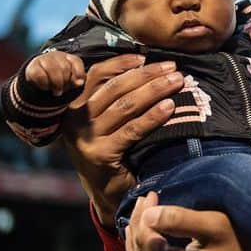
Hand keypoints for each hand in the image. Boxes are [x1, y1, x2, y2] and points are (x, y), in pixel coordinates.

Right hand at [25, 52, 85, 95]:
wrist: (38, 79)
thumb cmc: (60, 79)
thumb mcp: (71, 79)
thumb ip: (78, 79)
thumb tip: (79, 83)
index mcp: (68, 57)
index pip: (76, 61)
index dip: (78, 74)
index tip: (77, 84)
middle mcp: (55, 55)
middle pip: (65, 68)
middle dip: (66, 82)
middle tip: (64, 89)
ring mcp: (43, 59)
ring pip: (53, 70)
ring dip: (56, 85)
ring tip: (57, 92)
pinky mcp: (32, 67)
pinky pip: (40, 76)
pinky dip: (45, 85)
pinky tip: (46, 87)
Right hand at [60, 54, 183, 223]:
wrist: (108, 194)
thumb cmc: (114, 151)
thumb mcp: (105, 123)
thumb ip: (114, 98)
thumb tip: (144, 64)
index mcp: (73, 107)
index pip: (95, 76)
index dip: (120, 64)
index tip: (145, 57)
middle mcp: (74, 121)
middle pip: (114, 88)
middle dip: (146, 75)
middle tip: (173, 67)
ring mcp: (85, 139)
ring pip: (125, 106)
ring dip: (154, 90)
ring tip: (177, 82)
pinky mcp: (100, 155)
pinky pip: (131, 130)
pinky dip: (152, 117)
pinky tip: (169, 107)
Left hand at [126, 192, 250, 250]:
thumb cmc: (246, 247)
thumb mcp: (216, 225)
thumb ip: (178, 219)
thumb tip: (147, 215)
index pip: (144, 242)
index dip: (142, 216)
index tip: (151, 195)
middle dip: (139, 228)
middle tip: (144, 204)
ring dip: (142, 249)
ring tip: (142, 224)